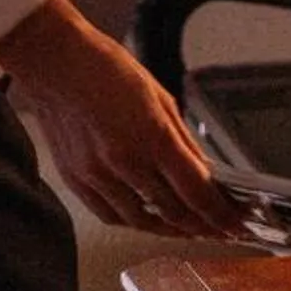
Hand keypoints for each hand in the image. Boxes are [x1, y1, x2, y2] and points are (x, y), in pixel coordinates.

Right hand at [0, 0, 239, 236]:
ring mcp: (97, 175)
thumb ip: (183, 141)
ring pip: (142, 221)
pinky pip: (111, 216)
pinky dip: (134, 222)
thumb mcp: (160, 97)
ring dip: (170, 228)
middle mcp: (124, 161)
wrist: (55, 62)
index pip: (196, 192)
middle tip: (217, 229)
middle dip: (202, 226)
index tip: (235, 225)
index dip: (220, 216)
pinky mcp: (76, 180)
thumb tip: (204, 173)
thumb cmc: (106, 69)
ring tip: (187, 227)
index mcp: (152, 135)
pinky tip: (148, 218)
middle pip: (173, 212)